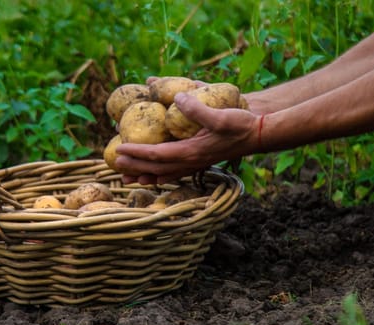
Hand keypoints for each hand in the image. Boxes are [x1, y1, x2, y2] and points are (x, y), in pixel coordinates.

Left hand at [115, 92, 260, 184]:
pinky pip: (174, 173)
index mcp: (191, 151)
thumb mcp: (220, 114)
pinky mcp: (199, 162)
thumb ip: (197, 108)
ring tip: (127, 178)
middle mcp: (190, 161)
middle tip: (114, 164)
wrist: (259, 135)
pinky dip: (160, 176)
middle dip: (134, 165)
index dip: (136, 152)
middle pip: (155, 168)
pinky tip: (153, 177)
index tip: (119, 149)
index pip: (156, 154)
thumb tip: (177, 97)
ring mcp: (195, 164)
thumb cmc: (240, 124)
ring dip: (144, 175)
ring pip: (164, 174)